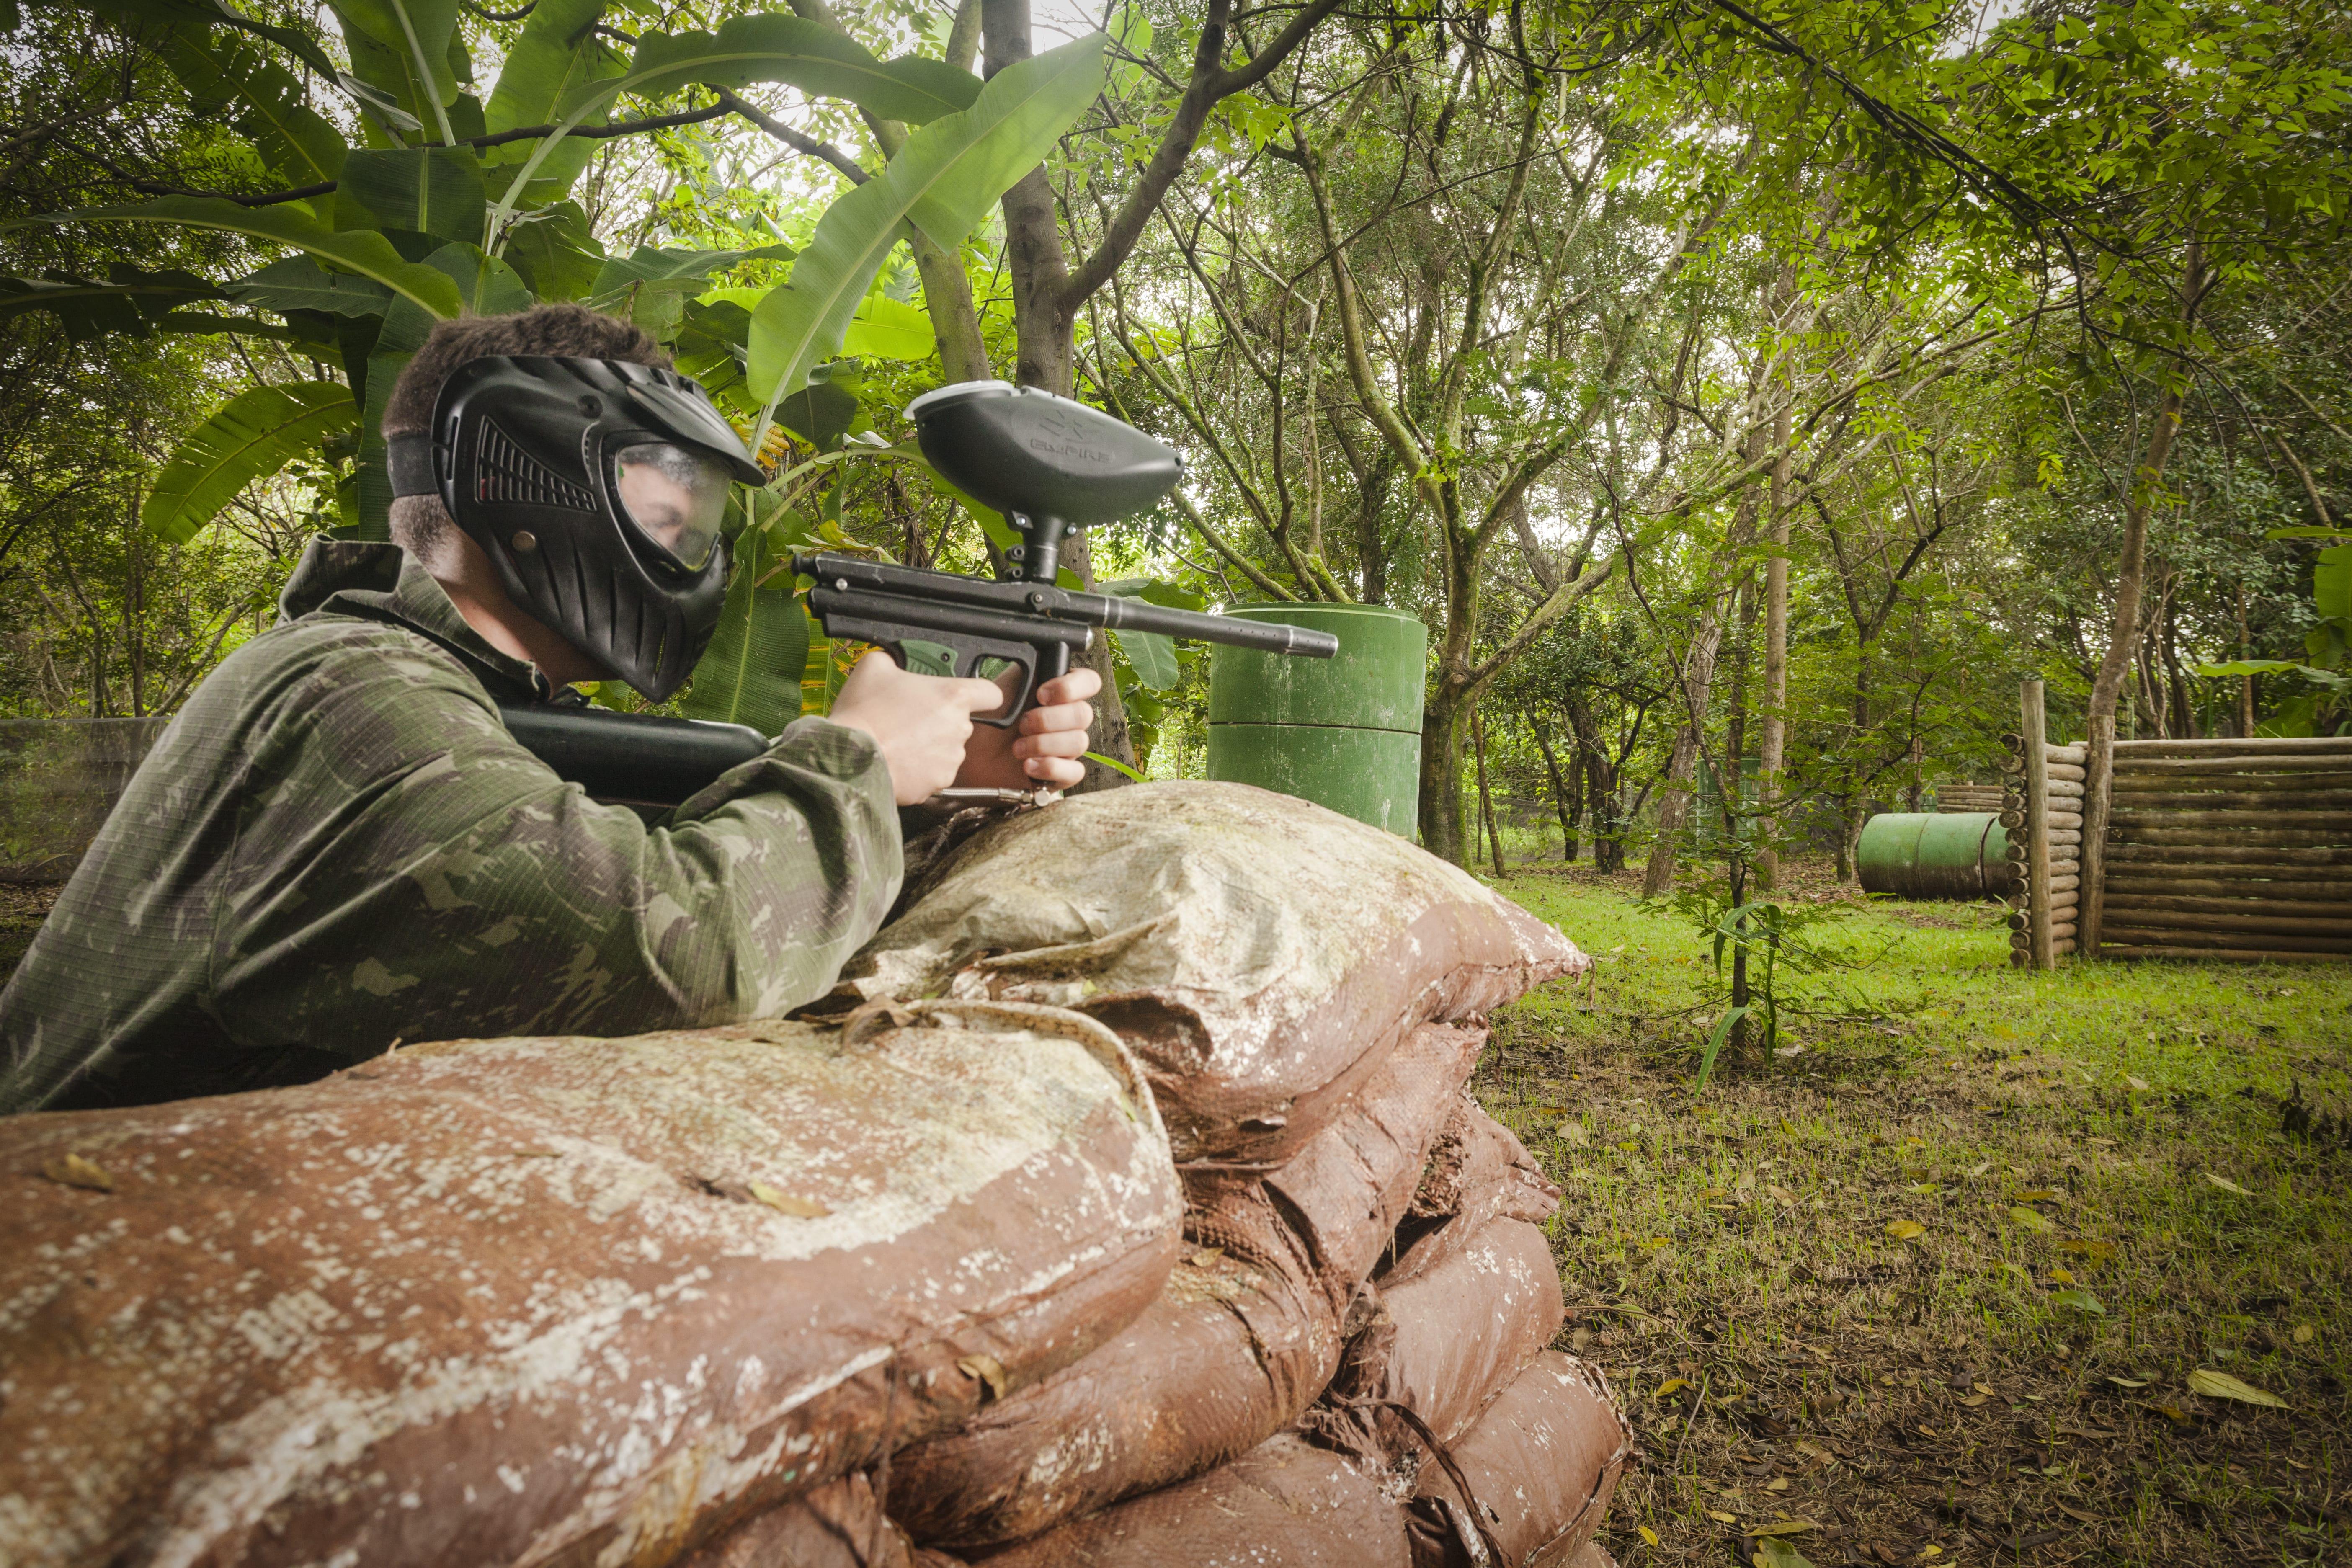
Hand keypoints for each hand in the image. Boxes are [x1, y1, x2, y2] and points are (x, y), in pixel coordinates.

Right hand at [827, 651, 1007, 804]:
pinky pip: (934, 773)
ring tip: (900, 742)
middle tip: (910, 719)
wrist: (850, 758)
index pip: (991, 694)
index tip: (968, 697)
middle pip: (961, 722)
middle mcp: (960, 728)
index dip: (981, 694)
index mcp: (953, 696)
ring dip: (930, 746)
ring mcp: (951, 759)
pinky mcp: (939, 783)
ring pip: (947, 749)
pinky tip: (899, 761)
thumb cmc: (864, 713)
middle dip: (940, 721)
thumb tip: (894, 663)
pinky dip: (921, 769)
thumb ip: (896, 661)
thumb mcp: (875, 667)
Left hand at [955, 665, 1100, 791]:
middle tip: (1021, 724)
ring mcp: (1065, 747)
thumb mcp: (1001, 686)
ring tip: (1017, 748)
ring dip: (1043, 744)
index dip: (1071, 688)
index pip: (1089, 682)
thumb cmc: (985, 719)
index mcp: (1057, 692)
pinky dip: (1051, 767)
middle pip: (1084, 714)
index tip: (1042, 694)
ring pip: (1079, 742)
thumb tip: (1044, 658)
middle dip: (1048, 720)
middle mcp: (1066, 719)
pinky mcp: (1060, 774)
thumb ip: (1027, 670)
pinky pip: (1075, 772)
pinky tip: (1029, 766)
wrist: (969, 754)